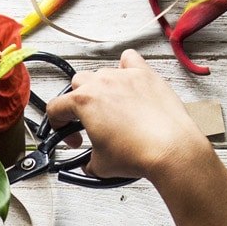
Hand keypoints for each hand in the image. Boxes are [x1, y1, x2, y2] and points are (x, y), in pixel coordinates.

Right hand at [47, 49, 208, 181]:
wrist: (170, 149)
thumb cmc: (138, 153)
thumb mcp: (100, 166)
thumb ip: (87, 160)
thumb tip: (91, 163)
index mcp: (84, 102)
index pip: (56, 107)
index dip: (59, 126)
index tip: (72, 138)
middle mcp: (102, 83)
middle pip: (78, 84)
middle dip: (79, 103)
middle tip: (90, 122)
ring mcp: (125, 76)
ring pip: (103, 73)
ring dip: (102, 88)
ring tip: (113, 108)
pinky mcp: (146, 75)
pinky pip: (130, 59)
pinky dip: (126, 67)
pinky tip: (129, 81)